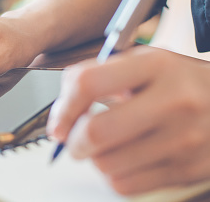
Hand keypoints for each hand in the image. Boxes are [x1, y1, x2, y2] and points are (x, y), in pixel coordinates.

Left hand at [47, 46, 209, 194]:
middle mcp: (174, 100)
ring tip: (108, 147)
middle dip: (74, 141)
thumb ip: (102, 75)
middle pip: (96, 131)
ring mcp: (184, 138)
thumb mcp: (148, 62)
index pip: (88, 83)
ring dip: (96, 159)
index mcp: (157, 65)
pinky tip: (126, 160)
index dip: (64, 106)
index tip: (59, 120)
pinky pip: (125, 185)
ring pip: (106, 164)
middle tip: (75, 139)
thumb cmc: (182, 84)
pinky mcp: (188, 169)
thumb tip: (62, 111)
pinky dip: (115, 176)